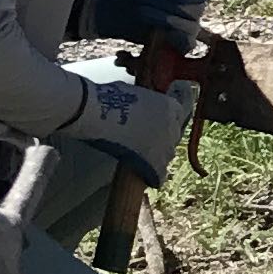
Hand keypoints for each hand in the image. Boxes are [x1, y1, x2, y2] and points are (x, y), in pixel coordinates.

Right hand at [71, 70, 198, 187]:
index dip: (165, 125)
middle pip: (173, 138)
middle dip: (163, 142)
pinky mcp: (153, 161)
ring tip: (146, 162)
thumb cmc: (108, 98)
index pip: (177, 118)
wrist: (95, 111)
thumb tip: (141, 106)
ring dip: (159, 158)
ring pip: (168, 156)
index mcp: (170, 105)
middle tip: (148, 146)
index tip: (156, 129)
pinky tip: (148, 179)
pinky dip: (154, 177)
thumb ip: (146, 102)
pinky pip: (159, 173)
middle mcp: (172, 124)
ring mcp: (164, 144)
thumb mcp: (135, 94)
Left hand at [82, 0, 211, 51]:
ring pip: (189, 27)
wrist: (115, 7)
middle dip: (167, 5)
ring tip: (141, 11)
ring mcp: (187, 27)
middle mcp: (193, 8)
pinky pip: (187, 45)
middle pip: (196, 10)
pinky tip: (156, 32)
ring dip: (162, 17)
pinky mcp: (177, 43)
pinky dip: (173, 39)